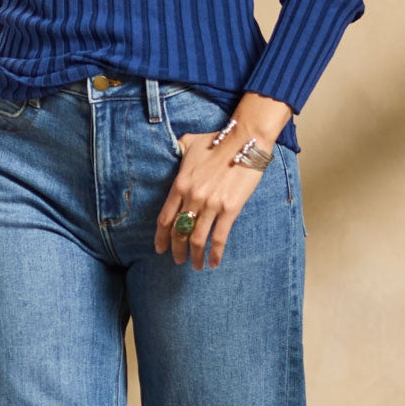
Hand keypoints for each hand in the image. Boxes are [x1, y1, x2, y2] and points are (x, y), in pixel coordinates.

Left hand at [155, 131, 268, 269]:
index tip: (160, 248)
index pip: (164, 218)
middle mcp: (192, 197)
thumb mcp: (189, 143)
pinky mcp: (230, 209)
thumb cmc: (217, 140)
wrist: (245, 140)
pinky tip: (214, 263)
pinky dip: (216, 254)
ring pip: (197, 239)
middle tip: (178, 260)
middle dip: (177, 250)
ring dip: (195, 256)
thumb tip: (173, 151)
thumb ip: (177, 151)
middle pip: (179, 232)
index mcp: (180, 184)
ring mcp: (211, 205)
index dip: (161, 237)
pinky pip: (219, 238)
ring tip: (196, 266)